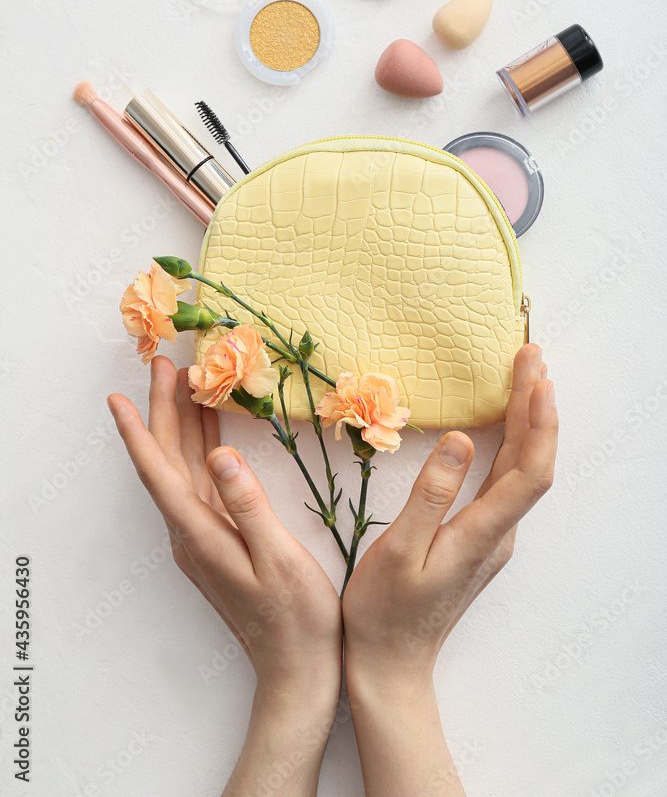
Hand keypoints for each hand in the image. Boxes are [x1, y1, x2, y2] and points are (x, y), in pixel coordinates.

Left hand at [108, 356, 342, 796]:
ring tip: (187, 383)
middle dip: (163, 411)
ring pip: (184, 468)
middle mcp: (191, 533)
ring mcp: (203, 537)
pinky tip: (212, 432)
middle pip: (168, 461)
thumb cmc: (295, 619)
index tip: (118, 397)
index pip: (159, 473)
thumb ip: (247, 505)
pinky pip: (202, 482)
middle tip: (166, 364)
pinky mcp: (218, 540)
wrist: (297, 669)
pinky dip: (203, 449)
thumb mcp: (277, 558)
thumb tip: (220, 455)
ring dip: (183, 425)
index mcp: (199, 534)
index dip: (137, 432)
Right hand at [342, 343, 557, 796]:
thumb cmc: (386, 611)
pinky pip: (505, 480)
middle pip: (531, 462)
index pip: (529, 470)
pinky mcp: (478, 537)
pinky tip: (502, 426)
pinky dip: (510, 443)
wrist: (392, 663)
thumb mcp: (399, 550)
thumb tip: (460, 440)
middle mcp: (498, 533)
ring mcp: (491, 536)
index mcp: (482, 533)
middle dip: (536, 405)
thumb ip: (432, 495)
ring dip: (526, 422)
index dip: (538, 421)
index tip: (536, 376)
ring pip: (520, 470)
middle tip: (531, 355)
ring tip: (525, 377)